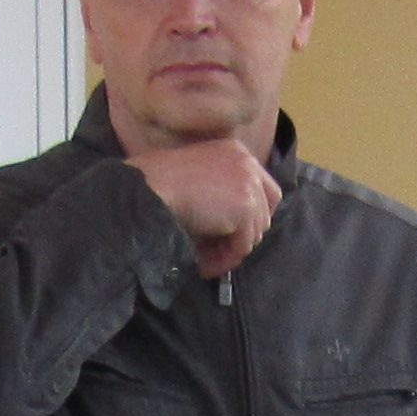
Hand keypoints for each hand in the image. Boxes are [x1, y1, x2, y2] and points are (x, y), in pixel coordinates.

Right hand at [130, 136, 280, 275]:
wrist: (150, 188)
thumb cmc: (159, 183)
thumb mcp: (197, 174)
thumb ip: (221, 188)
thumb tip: (238, 225)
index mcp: (236, 151)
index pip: (265, 188)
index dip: (255, 214)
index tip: (240, 232)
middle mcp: (248, 163)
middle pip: (266, 211)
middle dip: (246, 234)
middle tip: (223, 249)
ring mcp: (249, 184)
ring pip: (256, 231)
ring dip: (233, 248)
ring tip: (209, 258)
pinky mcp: (245, 208)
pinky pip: (243, 245)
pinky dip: (226, 258)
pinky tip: (207, 264)